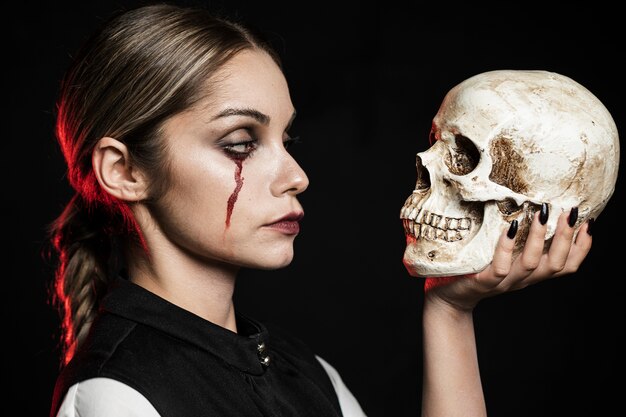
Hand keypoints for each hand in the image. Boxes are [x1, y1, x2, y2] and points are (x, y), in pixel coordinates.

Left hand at [423, 208, 592, 310]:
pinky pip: (499, 268)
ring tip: (542, 214)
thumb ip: (519, 241)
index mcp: (531, 274)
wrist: (448, 297)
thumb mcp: (502, 255)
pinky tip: (510, 229)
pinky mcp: (483, 282)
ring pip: (531, 265)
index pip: (566, 265)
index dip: (582, 247)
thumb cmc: (475, 269)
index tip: (589, 223)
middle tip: (570, 212)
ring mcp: (503, 282)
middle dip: (567, 238)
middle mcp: (522, 280)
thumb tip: (531, 208)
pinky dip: (506, 248)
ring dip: (540, 239)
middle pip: (555, 265)